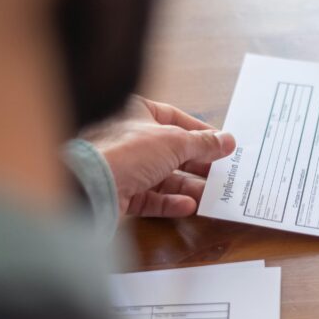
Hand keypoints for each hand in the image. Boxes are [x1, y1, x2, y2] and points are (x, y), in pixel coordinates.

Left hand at [81, 96, 235, 217]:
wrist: (90, 185)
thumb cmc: (126, 150)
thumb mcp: (175, 141)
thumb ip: (202, 143)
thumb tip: (227, 141)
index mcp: (135, 112)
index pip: (174, 119)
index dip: (200, 132)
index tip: (221, 144)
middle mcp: (127, 138)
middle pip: (171, 151)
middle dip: (197, 163)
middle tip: (221, 173)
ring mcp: (123, 167)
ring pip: (162, 177)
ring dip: (188, 186)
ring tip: (211, 194)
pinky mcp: (120, 193)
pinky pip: (150, 198)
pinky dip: (169, 202)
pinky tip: (188, 205)